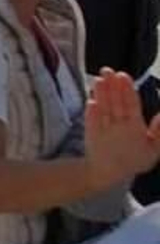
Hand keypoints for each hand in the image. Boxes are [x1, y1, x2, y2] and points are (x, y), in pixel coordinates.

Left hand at [85, 69, 159, 184]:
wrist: (107, 173)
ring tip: (100, 78)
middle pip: (116, 104)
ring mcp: (103, 129)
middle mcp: (119, 128)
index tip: (124, 76)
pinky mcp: (91, 132)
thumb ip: (159, 132)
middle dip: (113, 86)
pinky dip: (91, 108)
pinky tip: (91, 97)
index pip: (132, 106)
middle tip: (110, 70)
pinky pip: (91, 119)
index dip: (127, 91)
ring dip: (101, 93)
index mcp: (135, 129)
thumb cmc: (133, 159)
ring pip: (104, 108)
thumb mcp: (154, 150)